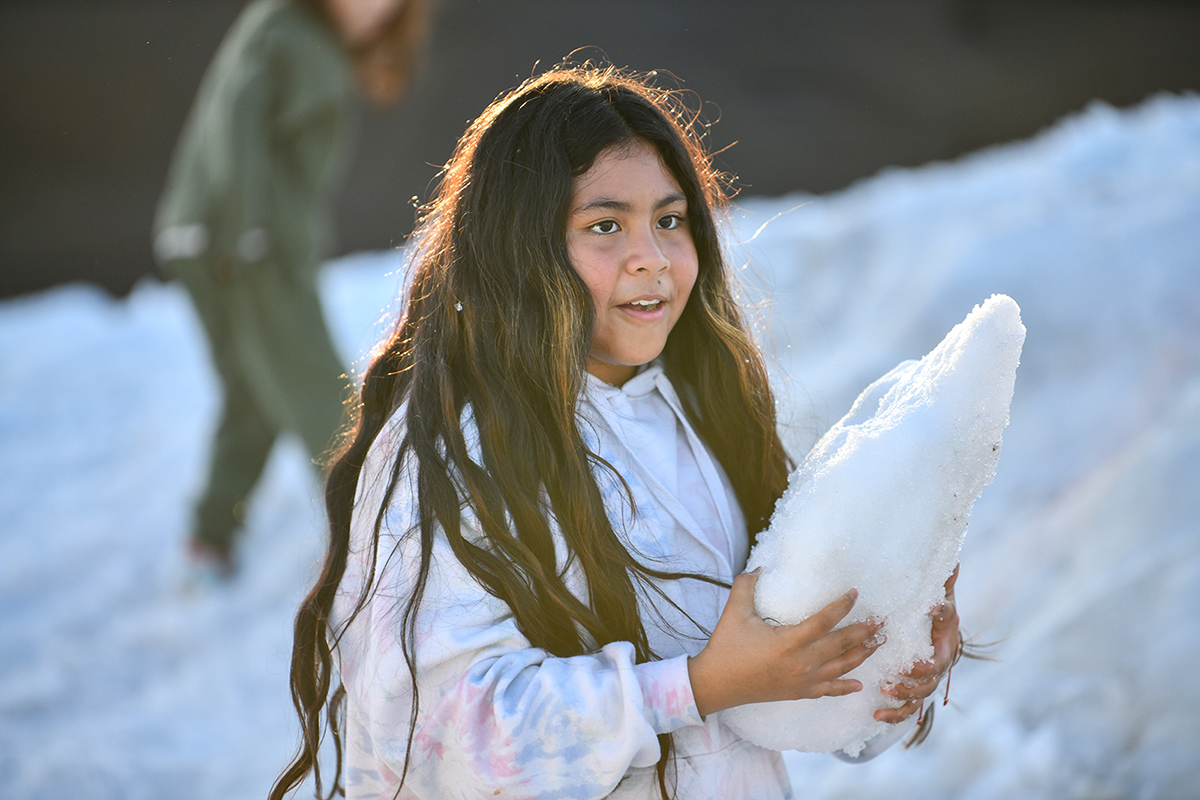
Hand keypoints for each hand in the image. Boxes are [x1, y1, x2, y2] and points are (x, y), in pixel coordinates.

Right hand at [687, 570, 883, 717]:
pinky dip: (845, 688)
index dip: (842, 606)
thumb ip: (747, 585)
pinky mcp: (798, 693)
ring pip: (841, 667)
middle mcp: (802, 663)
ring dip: (862, 655)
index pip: (825, 620)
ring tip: (878, 643)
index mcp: (789, 641)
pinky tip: (860, 684)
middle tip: (882, 621)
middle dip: (864, 632)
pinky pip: (828, 690)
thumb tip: (761, 567)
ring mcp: (802, 681)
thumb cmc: (725, 647)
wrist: (716, 684)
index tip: (855, 593)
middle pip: (841, 644)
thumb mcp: (734, 612)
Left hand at [875, 563, 961, 722]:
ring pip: (919, 698)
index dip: (926, 664)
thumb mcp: (942, 595)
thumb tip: (952, 562)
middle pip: (928, 684)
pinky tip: (876, 717)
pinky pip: (907, 709)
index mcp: (945, 646)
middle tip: (893, 680)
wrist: (937, 626)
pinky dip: (894, 715)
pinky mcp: (913, 688)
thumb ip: (944, 584)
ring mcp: (927, 680)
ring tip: (884, 692)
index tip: (909, 665)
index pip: (939, 659)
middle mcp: (938, 666)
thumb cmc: (938, 608)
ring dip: (902, 699)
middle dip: (911, 685)